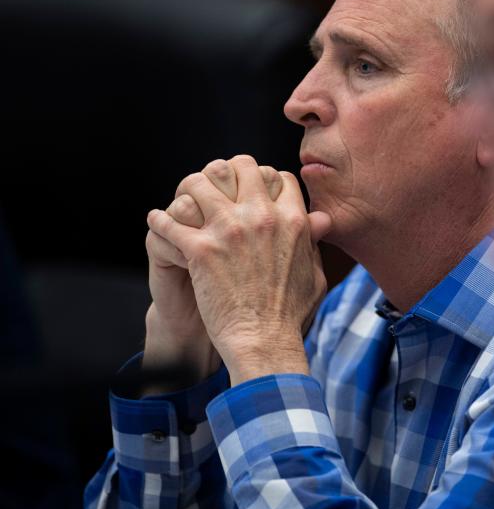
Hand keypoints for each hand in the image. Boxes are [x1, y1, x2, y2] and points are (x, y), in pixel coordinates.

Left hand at [147, 155, 330, 384]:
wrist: (264, 341)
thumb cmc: (291, 314)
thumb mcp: (316, 274)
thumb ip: (314, 242)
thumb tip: (320, 223)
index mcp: (292, 220)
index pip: (278, 176)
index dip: (265, 180)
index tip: (251, 192)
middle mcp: (262, 217)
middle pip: (240, 167)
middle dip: (227, 174)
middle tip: (215, 189)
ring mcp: (229, 230)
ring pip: (199, 183)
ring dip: (190, 191)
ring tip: (185, 202)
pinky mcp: (200, 249)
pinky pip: (169, 220)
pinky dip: (161, 220)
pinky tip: (159, 223)